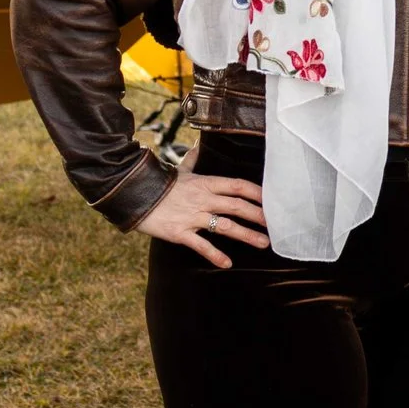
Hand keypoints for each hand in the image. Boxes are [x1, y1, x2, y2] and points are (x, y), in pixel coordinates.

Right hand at [137, 169, 268, 267]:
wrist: (132, 194)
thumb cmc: (160, 184)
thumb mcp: (180, 170)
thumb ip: (193, 160)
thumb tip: (199, 144)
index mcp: (206, 183)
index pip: (238, 186)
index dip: (257, 193)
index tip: (272, 200)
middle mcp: (203, 199)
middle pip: (237, 206)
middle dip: (259, 215)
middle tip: (276, 225)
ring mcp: (192, 216)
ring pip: (225, 226)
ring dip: (247, 235)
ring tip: (264, 243)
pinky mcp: (179, 232)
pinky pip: (201, 245)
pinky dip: (215, 255)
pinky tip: (227, 264)